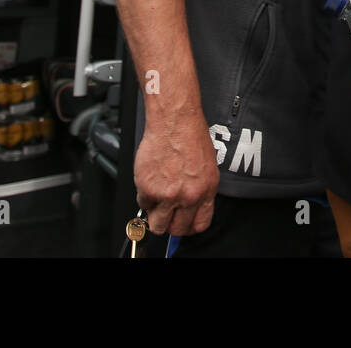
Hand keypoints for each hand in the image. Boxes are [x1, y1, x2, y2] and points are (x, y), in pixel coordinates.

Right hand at [134, 109, 219, 236]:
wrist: (174, 121)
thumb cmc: (191, 136)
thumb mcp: (207, 166)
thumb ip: (200, 190)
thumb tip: (193, 206)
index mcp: (206, 190)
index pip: (199, 224)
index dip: (189, 226)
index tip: (183, 223)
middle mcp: (188, 195)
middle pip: (176, 229)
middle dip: (171, 224)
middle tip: (167, 214)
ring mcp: (167, 194)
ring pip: (157, 224)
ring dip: (156, 216)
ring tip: (158, 200)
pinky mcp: (148, 188)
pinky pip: (143, 204)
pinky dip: (144, 197)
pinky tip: (151, 182)